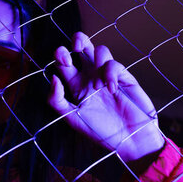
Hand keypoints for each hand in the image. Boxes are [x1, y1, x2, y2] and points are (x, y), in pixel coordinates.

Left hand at [47, 32, 164, 161]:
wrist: (130, 141)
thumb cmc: (101, 132)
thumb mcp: (72, 119)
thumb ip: (56, 100)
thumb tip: (52, 78)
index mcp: (76, 86)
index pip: (64, 63)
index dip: (61, 55)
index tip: (62, 59)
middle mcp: (90, 77)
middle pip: (82, 48)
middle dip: (78, 40)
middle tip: (76, 47)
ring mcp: (107, 76)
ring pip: (99, 50)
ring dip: (96, 58)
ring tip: (97, 82)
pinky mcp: (124, 77)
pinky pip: (114, 65)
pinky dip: (110, 74)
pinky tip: (112, 89)